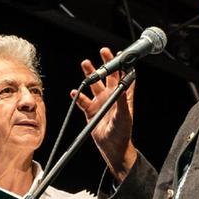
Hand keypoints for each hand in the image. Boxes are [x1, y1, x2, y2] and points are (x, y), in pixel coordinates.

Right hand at [72, 47, 137, 183]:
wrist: (113, 147)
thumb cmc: (122, 133)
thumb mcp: (125, 116)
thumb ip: (123, 100)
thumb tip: (124, 85)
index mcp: (122, 96)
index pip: (125, 76)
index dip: (124, 64)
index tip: (122, 53)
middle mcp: (111, 97)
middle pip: (109, 76)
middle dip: (106, 63)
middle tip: (103, 51)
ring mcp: (101, 103)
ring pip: (94, 85)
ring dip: (90, 75)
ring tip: (85, 63)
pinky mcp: (91, 111)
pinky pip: (83, 101)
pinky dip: (78, 96)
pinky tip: (74, 91)